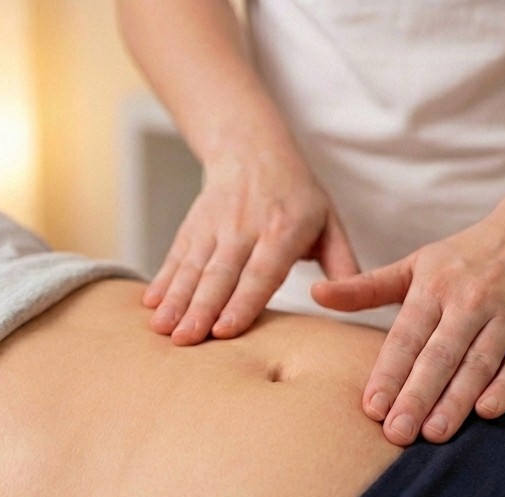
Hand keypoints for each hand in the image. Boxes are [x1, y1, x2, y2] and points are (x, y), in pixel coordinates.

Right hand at [144, 147, 359, 344]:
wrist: (252, 149)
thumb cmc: (298, 197)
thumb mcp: (330, 223)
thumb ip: (343, 264)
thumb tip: (354, 302)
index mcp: (283, 230)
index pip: (261, 272)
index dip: (242, 301)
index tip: (225, 330)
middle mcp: (244, 227)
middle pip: (220, 274)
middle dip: (201, 308)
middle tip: (186, 339)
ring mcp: (214, 227)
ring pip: (193, 267)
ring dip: (176, 299)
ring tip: (162, 328)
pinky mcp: (192, 228)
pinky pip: (175, 256)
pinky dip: (162, 280)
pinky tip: (150, 304)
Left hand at [312, 216, 504, 445]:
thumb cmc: (466, 258)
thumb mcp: (415, 266)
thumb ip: (366, 288)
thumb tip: (316, 294)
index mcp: (435, 286)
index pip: (407, 336)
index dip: (389, 372)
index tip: (372, 407)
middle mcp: (471, 300)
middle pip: (440, 355)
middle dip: (418, 396)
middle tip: (397, 433)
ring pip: (479, 362)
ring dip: (456, 399)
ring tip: (434, 434)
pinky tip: (486, 412)